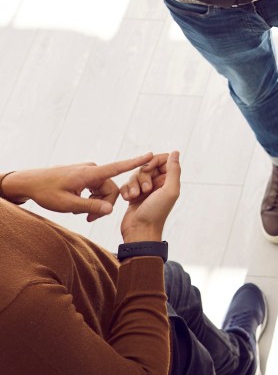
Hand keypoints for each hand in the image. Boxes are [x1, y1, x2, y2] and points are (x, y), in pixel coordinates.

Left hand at [1, 153, 156, 220]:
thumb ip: (91, 206)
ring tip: (80, 214)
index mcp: (90, 174)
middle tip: (89, 219)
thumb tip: (110, 209)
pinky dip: (90, 198)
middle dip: (104, 204)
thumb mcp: (67, 204)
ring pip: (103, 189)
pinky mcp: (83, 176)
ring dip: (95, 203)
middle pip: (110, 188)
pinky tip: (77, 206)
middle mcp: (92, 170)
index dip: (136, 162)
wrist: (29, 182)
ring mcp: (87, 172)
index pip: (118, 167)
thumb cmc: (46, 192)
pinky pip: (95, 188)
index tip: (151, 155)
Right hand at [121, 151, 181, 243]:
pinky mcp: (133, 196)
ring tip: (135, 197)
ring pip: (135, 175)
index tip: (148, 169)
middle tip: (145, 190)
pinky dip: (126, 190)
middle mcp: (158, 184)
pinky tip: (128, 200)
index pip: (162, 159)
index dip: (153, 161)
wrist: (139, 232)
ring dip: (133, 184)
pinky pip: (126, 185)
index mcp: (169, 181)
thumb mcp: (169, 191)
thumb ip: (174, 171)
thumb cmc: (156, 213)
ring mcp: (145, 190)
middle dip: (142, 176)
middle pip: (147, 166)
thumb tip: (176, 152)